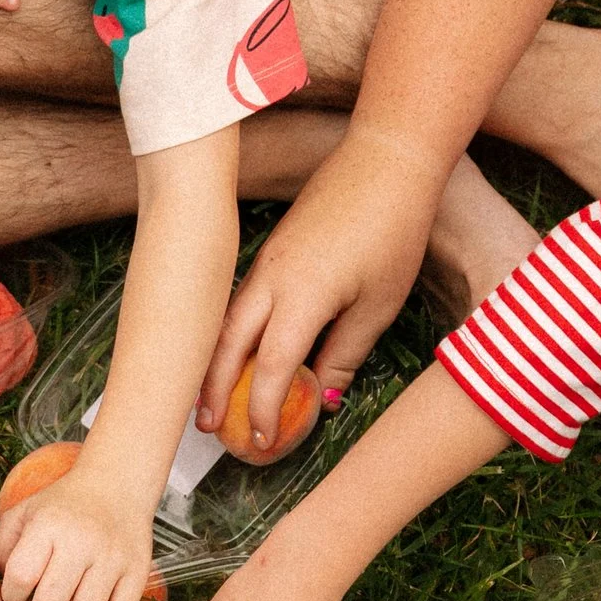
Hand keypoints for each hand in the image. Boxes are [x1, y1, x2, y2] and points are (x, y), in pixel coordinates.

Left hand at [0, 467, 153, 600]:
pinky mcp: (137, 572)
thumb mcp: (25, 512)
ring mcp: (112, 559)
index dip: (12, 597)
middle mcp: (81, 542)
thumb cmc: (63, 505)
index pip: (22, 575)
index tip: (14, 600)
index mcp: (48, 525)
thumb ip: (3, 547)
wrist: (117, 486)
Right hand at [196, 133, 444, 435]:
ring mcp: (267, 262)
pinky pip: (241, 301)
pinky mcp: (273, 251)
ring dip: (217, 362)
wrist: (385, 160)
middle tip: (208, 429)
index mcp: (300, 297)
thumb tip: (327, 396)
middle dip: (215, 390)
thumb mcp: (378, 304)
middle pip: (229, 345)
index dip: (264, 408)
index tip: (262, 440)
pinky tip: (235, 352)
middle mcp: (272, 280)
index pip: (272, 367)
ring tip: (210, 399)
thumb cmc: (391, 231)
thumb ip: (347, 353)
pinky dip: (233, 334)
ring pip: (229, 322)